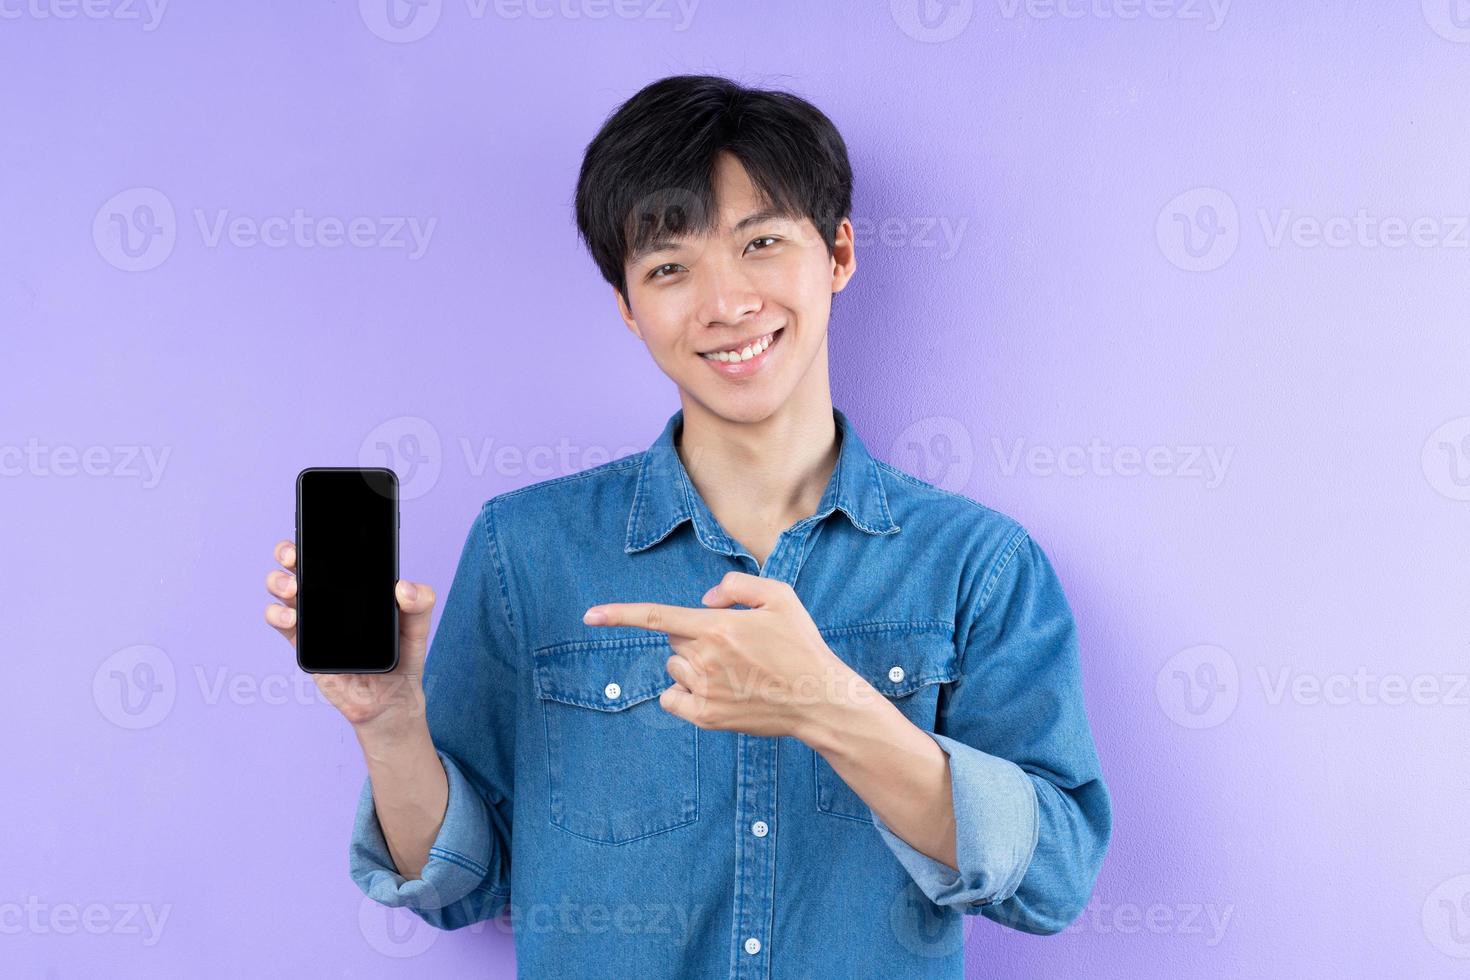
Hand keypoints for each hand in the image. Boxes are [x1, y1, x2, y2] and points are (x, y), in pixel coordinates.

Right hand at [263, 538, 435, 732]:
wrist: (390, 699)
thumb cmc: (403, 656)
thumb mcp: (418, 626)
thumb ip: (420, 603)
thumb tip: (404, 587)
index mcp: (356, 585)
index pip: (333, 554)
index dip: (319, 538)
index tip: (315, 530)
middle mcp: (330, 596)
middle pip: (299, 565)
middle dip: (289, 553)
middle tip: (293, 556)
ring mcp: (314, 618)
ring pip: (283, 589)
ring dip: (279, 582)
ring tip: (293, 589)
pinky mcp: (303, 642)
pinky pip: (281, 623)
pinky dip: (277, 616)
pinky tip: (289, 617)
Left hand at [583, 571, 860, 739]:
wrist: (818, 698)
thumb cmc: (800, 645)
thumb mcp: (779, 597)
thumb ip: (736, 586)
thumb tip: (704, 601)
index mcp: (717, 627)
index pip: (656, 616)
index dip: (619, 614)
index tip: (589, 616)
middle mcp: (705, 659)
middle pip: (674, 640)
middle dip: (693, 636)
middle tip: (733, 644)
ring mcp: (704, 691)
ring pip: (675, 668)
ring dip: (692, 664)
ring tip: (734, 670)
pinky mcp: (707, 717)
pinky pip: (673, 698)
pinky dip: (683, 692)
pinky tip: (715, 691)